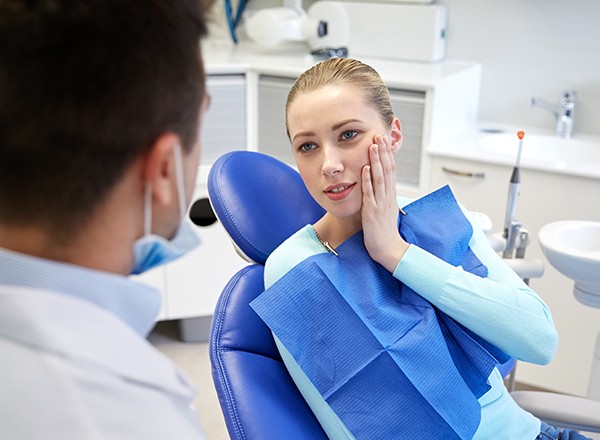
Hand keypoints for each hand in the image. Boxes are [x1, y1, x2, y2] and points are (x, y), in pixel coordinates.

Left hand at [361, 134, 408, 271]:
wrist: (389, 249)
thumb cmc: (385, 231)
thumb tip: (381, 185)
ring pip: (379, 178)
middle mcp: (388, 196)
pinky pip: (370, 193)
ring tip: (372, 146)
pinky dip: (367, 180)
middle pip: (387, 170)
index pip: (391, 170)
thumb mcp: (386, 210)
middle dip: (382, 152)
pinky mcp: (372, 212)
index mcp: (391, 195)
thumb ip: (383, 196)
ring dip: (376, 161)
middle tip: (379, 135)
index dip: (387, 154)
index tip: (383, 140)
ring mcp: (380, 203)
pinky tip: (364, 168)